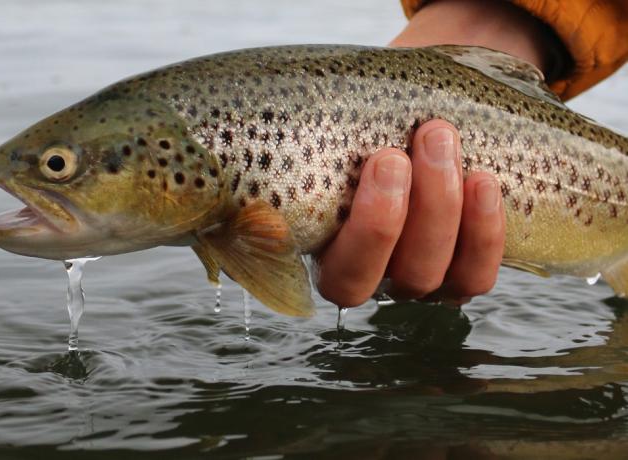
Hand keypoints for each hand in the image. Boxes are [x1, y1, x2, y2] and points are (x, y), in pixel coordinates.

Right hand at [316, 120, 504, 306]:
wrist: (423, 120)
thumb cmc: (371, 124)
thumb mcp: (337, 128)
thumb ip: (312, 139)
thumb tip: (269, 131)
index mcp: (320, 250)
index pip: (325, 273)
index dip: (352, 235)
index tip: (369, 167)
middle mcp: (365, 276)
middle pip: (364, 280)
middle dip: (384, 219)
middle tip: (395, 154)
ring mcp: (414, 280)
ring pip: (421, 276)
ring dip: (435, 209)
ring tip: (439, 140)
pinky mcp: (463, 275)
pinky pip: (476, 276)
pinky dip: (483, 232)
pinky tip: (482, 182)